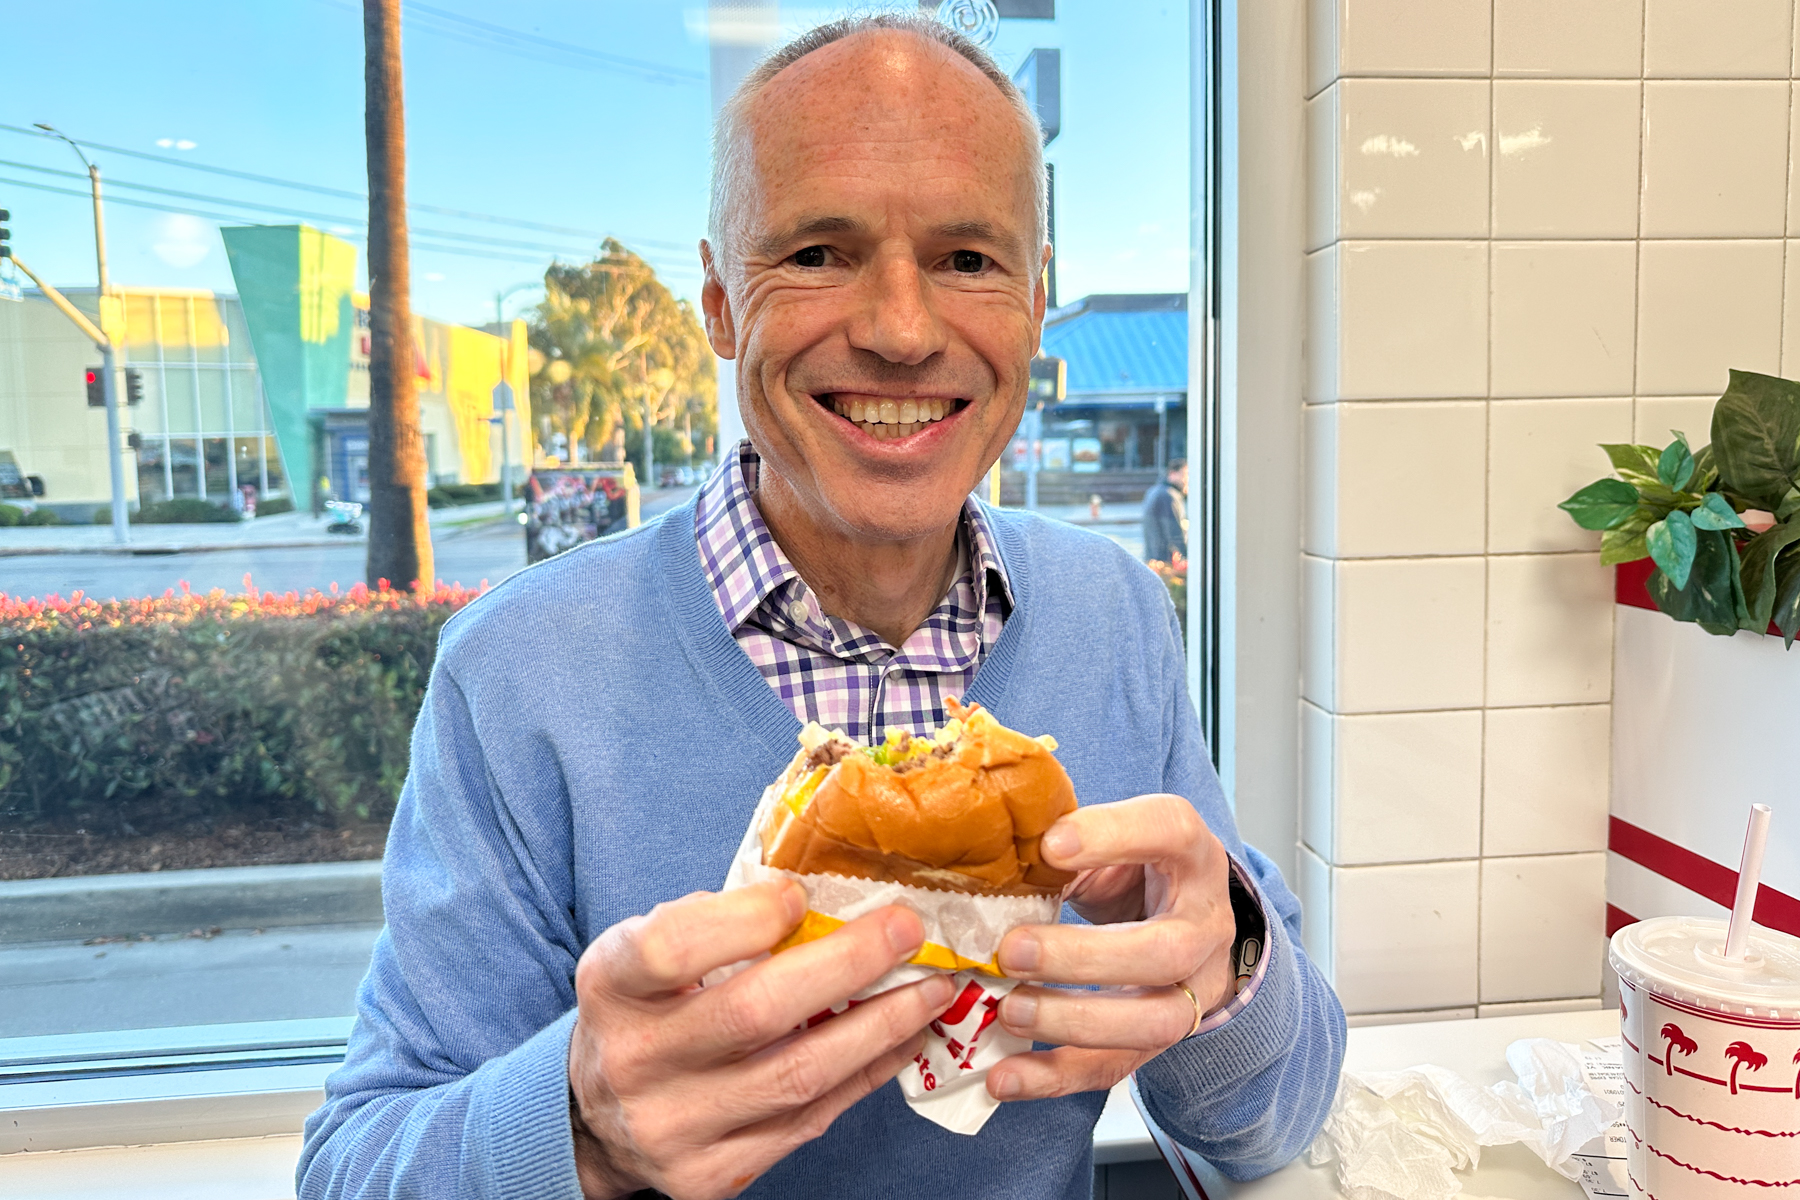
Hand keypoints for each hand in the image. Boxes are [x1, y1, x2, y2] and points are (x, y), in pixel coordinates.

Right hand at [567, 881, 956, 1199]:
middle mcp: (633, 1061)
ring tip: (930, 991)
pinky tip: (900, 1041)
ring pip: (797, 1076)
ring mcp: (672, 1128)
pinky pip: (808, 1123)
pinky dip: (864, 1077)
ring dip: (880, 1027)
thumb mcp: (647, 952)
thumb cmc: (645, 1010)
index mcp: (611, 986)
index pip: (672, 947)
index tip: (802, 896)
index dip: (746, 918)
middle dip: (848, 965)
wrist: (598, 1118)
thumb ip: (715, 921)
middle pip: (753, 1012)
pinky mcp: (710, 1176)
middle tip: (907, 931)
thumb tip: (821, 896)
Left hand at [989, 793, 1237, 1100]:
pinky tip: (1004, 1076)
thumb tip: (988, 849)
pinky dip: (1055, 1076)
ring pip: (1152, 1021)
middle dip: (1085, 958)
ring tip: (1009, 1011)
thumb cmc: (1133, 868)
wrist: (1178, 914)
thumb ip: (1061, 845)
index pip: (1171, 831)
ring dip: (1073, 1021)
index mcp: (1190, 854)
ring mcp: (1191, 989)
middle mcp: (1203, 925)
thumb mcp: (1106, 840)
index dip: (1114, 836)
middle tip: (1012, 950)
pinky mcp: (1157, 1038)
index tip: (1050, 845)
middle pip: (1165, 951)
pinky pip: (1116, 1067)